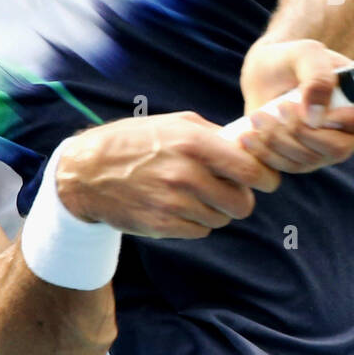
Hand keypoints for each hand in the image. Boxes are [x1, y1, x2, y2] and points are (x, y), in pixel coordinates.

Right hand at [55, 112, 279, 239]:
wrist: (87, 172)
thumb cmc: (136, 141)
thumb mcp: (176, 123)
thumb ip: (216, 135)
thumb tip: (250, 147)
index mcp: (194, 143)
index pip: (250, 170)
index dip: (266, 178)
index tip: (266, 180)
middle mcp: (186, 174)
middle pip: (242, 203)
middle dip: (240, 198)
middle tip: (228, 190)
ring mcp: (173, 203)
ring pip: (222, 219)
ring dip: (216, 210)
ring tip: (196, 195)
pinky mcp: (162, 225)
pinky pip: (200, 231)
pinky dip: (197, 222)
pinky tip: (180, 206)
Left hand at [236, 39, 353, 173]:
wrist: (266, 72)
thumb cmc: (293, 58)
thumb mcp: (306, 53)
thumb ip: (318, 75)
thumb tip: (317, 117)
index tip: (329, 113)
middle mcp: (352, 130)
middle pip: (341, 149)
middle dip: (305, 132)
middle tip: (281, 108)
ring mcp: (327, 148)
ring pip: (311, 159)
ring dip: (280, 139)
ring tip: (259, 115)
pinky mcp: (302, 160)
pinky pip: (288, 167)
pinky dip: (266, 152)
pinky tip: (250, 134)